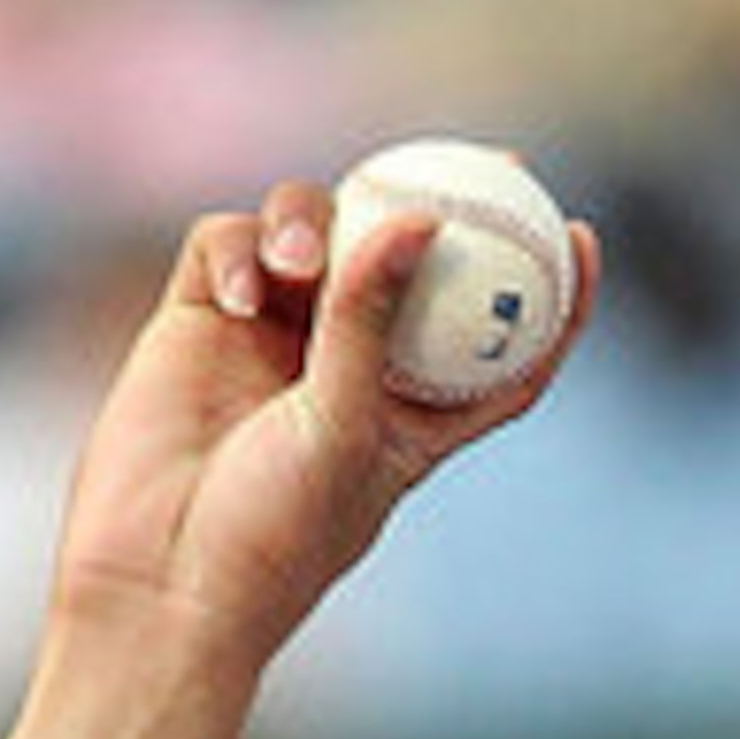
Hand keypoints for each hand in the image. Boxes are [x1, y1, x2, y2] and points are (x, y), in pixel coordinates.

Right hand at [47, 176, 602, 680]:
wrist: (161, 580)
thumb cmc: (275, 532)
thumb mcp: (345, 426)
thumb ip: (372, 321)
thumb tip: (419, 220)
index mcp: (414, 411)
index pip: (497, 342)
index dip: (545, 291)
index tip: (579, 234)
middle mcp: (347, 363)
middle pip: (402, 258)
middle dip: (436, 202)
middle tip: (477, 159)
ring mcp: (273, 336)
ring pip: (312, 231)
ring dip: (316, 222)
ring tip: (305, 261)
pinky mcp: (199, 319)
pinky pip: (227, 247)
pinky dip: (239, 252)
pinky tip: (240, 297)